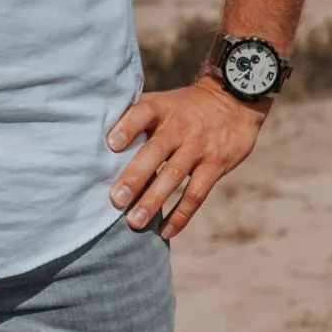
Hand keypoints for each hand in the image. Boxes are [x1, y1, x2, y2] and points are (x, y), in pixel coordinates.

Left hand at [106, 75, 269, 240]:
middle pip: (155, 151)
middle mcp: (179, 127)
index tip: (111, 144)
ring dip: (153, 201)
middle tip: (116, 200)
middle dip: (135, 176)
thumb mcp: (164, 101)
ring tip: (134, 222)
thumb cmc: (185, 106)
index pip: (142, 113)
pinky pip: (196, 193)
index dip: (127, 127)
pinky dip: (181, 215)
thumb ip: (137, 114)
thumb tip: (98, 129)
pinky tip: (165, 231)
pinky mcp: (215, 165)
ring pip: (174, 176)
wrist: (233, 100)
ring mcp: (198, 147)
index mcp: (162, 108)